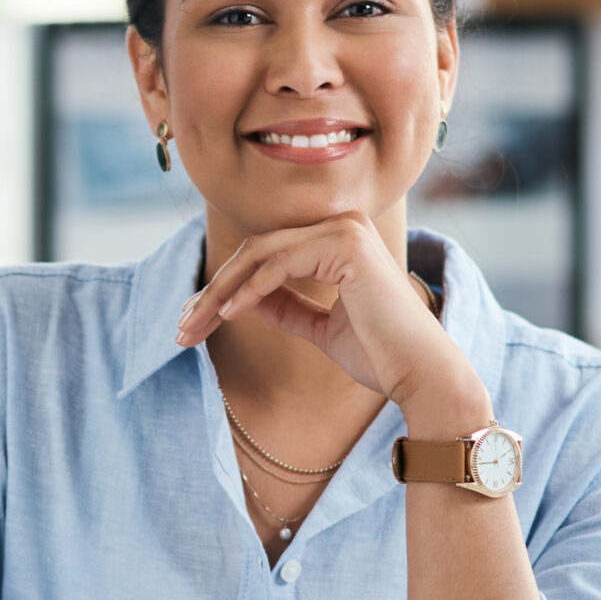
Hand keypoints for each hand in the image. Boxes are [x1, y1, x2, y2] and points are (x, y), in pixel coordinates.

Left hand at [173, 213, 482, 417]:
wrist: (420, 375)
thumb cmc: (379, 355)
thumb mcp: (318, 328)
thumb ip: (285, 306)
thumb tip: (242, 298)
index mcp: (339, 239)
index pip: (266, 254)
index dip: (225, 285)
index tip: (192, 319)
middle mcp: (343, 225)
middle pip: (256, 251)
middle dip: (213, 290)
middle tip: (181, 327)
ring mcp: (345, 230)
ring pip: (260, 255)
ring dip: (219, 293)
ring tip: (192, 327)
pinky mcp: (345, 246)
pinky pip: (279, 265)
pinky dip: (247, 291)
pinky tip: (225, 316)